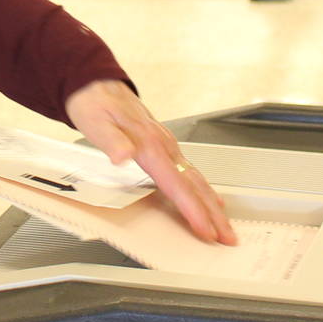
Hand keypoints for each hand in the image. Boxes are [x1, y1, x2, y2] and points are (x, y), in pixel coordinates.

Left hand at [65, 80, 235, 244]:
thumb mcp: (96, 123)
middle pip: (194, 185)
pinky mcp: (165, 146)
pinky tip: (210, 198)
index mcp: (149, 144)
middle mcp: (164, 145)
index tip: (205, 229)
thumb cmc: (95, 105)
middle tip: (228, 238)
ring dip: (212, 205)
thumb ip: (112, 142)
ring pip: (196, 179)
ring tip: (224, 226)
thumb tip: (123, 156)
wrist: (96, 83)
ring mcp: (167, 145)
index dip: (193, 210)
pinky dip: (203, 190)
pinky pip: (190, 172)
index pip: (177, 184)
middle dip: (213, 214)